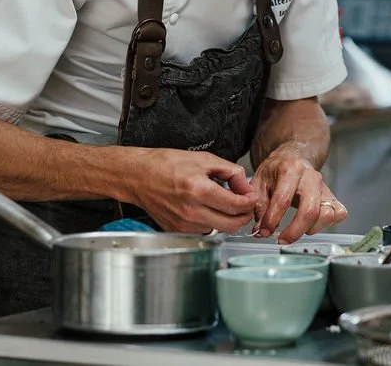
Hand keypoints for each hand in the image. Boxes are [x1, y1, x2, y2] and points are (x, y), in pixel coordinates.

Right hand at [125, 148, 256, 233]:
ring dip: (226, 219)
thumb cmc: (166, 164)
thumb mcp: (204, 159)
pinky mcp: (176, 230)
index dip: (250, 202)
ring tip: (222, 203)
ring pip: (218, 229)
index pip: (236, 206)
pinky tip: (206, 208)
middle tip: (245, 205)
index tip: (252, 197)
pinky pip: (203, 231)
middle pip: (231, 225)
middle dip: (243, 215)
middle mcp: (191, 211)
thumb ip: (231, 172)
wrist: (138, 176)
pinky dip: (211, 222)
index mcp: (199, 190)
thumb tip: (246, 187)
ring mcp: (183, 223)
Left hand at [251, 144, 346, 243]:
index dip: (272, 220)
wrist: (294, 156)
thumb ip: (258, 206)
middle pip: (310, 210)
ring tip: (297, 230)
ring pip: (327, 214)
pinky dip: (326, 224)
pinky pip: (338, 214)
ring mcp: (324, 186)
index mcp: (290, 169)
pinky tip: (311, 225)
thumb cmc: (276, 170)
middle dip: (294, 231)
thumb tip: (261, 230)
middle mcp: (311, 177)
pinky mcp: (333, 196)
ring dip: (311, 229)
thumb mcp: (259, 182)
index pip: (283, 200)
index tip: (264, 231)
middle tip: (282, 239)